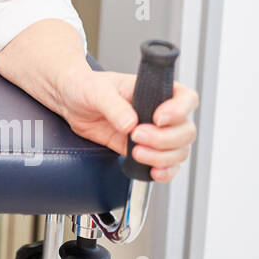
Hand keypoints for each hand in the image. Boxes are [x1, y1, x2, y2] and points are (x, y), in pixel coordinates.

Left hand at [57, 67, 198, 181]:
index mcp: (155, 90)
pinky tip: (152, 171)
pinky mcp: (145, 149)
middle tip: (136, 135)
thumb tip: (130, 123)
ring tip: (135, 152)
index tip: (158, 118)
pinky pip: (167, 165)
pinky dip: (165, 171)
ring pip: (179, 150)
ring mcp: (155, 133)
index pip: (186, 99)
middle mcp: (160, 112)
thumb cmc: (87, 87)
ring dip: (162, 157)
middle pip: (186, 130)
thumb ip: (114, 105)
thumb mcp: (97, 91)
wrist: (72, 102)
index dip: (179, 111)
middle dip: (164, 139)